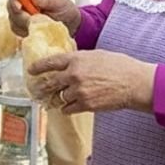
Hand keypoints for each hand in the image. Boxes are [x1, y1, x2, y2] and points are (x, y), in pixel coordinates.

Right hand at [7, 0, 80, 37]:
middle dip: (22, 14)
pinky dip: (25, 30)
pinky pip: (15, 28)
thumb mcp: (59, 1)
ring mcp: (18, 10)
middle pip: (11, 4)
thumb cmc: (63, 7)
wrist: (68, 23)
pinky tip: (35, 29)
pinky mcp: (18, 23)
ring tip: (40, 23)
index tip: (19, 6)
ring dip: (25, 24)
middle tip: (34, 19)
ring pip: (12, 17)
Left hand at [30, 50, 156, 113]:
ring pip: (59, 97)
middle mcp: (74, 74)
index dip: (38, 67)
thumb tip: (69, 65)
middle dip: (41, 87)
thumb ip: (80, 60)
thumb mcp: (97, 55)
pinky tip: (70, 106)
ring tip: (58, 99)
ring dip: (59, 98)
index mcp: (76, 59)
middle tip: (36, 90)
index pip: (51, 62)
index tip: (31, 70)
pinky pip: (67, 109)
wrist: (134, 83)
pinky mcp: (85, 104)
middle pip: (50, 82)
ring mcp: (78, 90)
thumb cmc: (120, 66)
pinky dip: (67, 108)